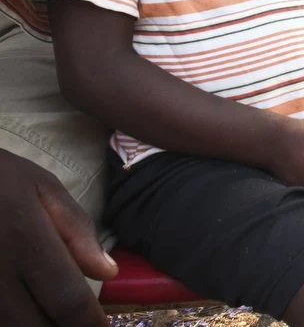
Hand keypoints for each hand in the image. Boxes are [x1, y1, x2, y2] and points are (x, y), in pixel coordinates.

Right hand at [0, 151, 115, 325]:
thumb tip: (108, 272)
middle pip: (35, 326)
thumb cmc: (0, 178)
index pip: (66, 300)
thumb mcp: (44, 189)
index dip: (88, 322)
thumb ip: (77, 231)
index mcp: (25, 241)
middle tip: (80, 324)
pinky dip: (10, 320)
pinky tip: (26, 313)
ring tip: (55, 318)